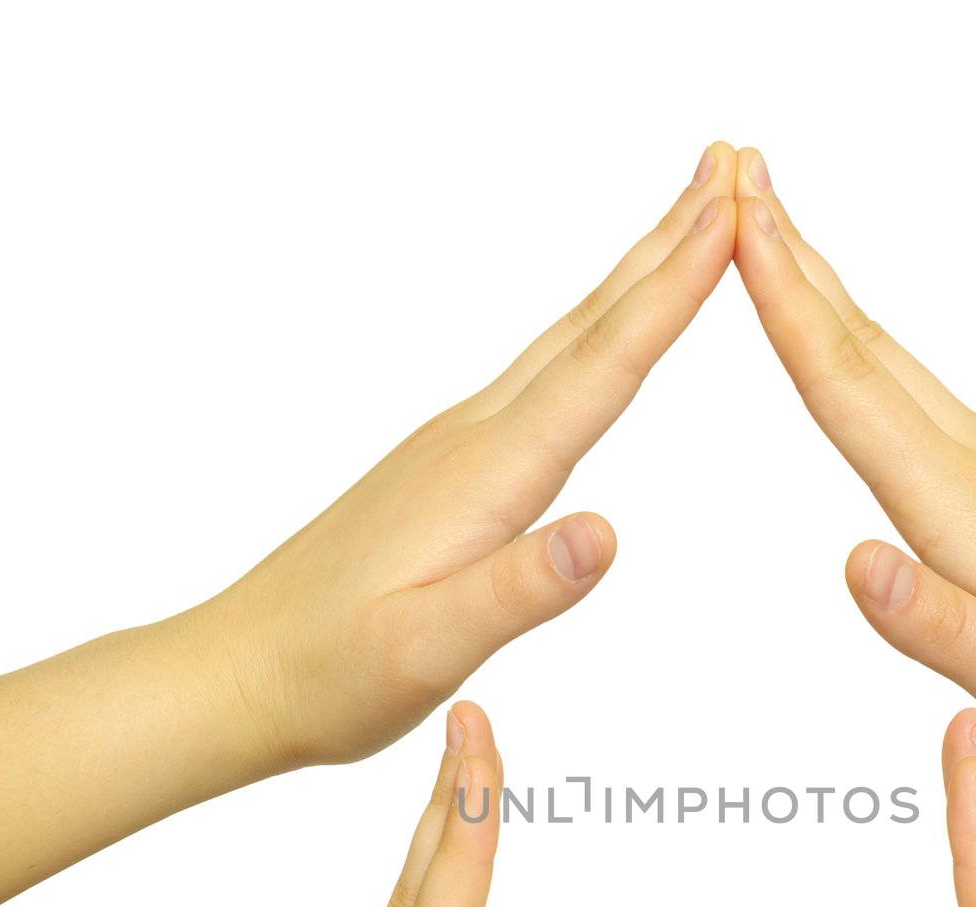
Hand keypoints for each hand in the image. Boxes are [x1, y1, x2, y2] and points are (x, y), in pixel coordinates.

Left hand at [207, 146, 738, 769]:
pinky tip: (601, 337)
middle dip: (664, 246)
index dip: (670, 295)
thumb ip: (518, 590)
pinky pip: (542, 378)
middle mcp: (472, 438)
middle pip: (586, 327)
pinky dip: (593, 335)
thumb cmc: (333, 670)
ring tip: (686, 224)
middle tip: (730, 167)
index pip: (598, 371)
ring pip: (565, 344)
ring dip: (631, 280)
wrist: (245, 670)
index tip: (729, 219)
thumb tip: (607, 531)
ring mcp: (457, 445)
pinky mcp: (449, 466)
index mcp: (483, 476)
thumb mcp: (427, 648)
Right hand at [729, 149, 975, 807]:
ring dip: (826, 295)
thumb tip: (855, 560)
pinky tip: (849, 348)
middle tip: (736, 179)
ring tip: (773, 236)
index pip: (855, 393)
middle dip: (797, 264)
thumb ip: (940, 626)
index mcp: (966, 506)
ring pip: (889, 365)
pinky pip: (911, 397)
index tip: (739, 227)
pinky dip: (860, 351)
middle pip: (868, 350)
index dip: (789, 309)